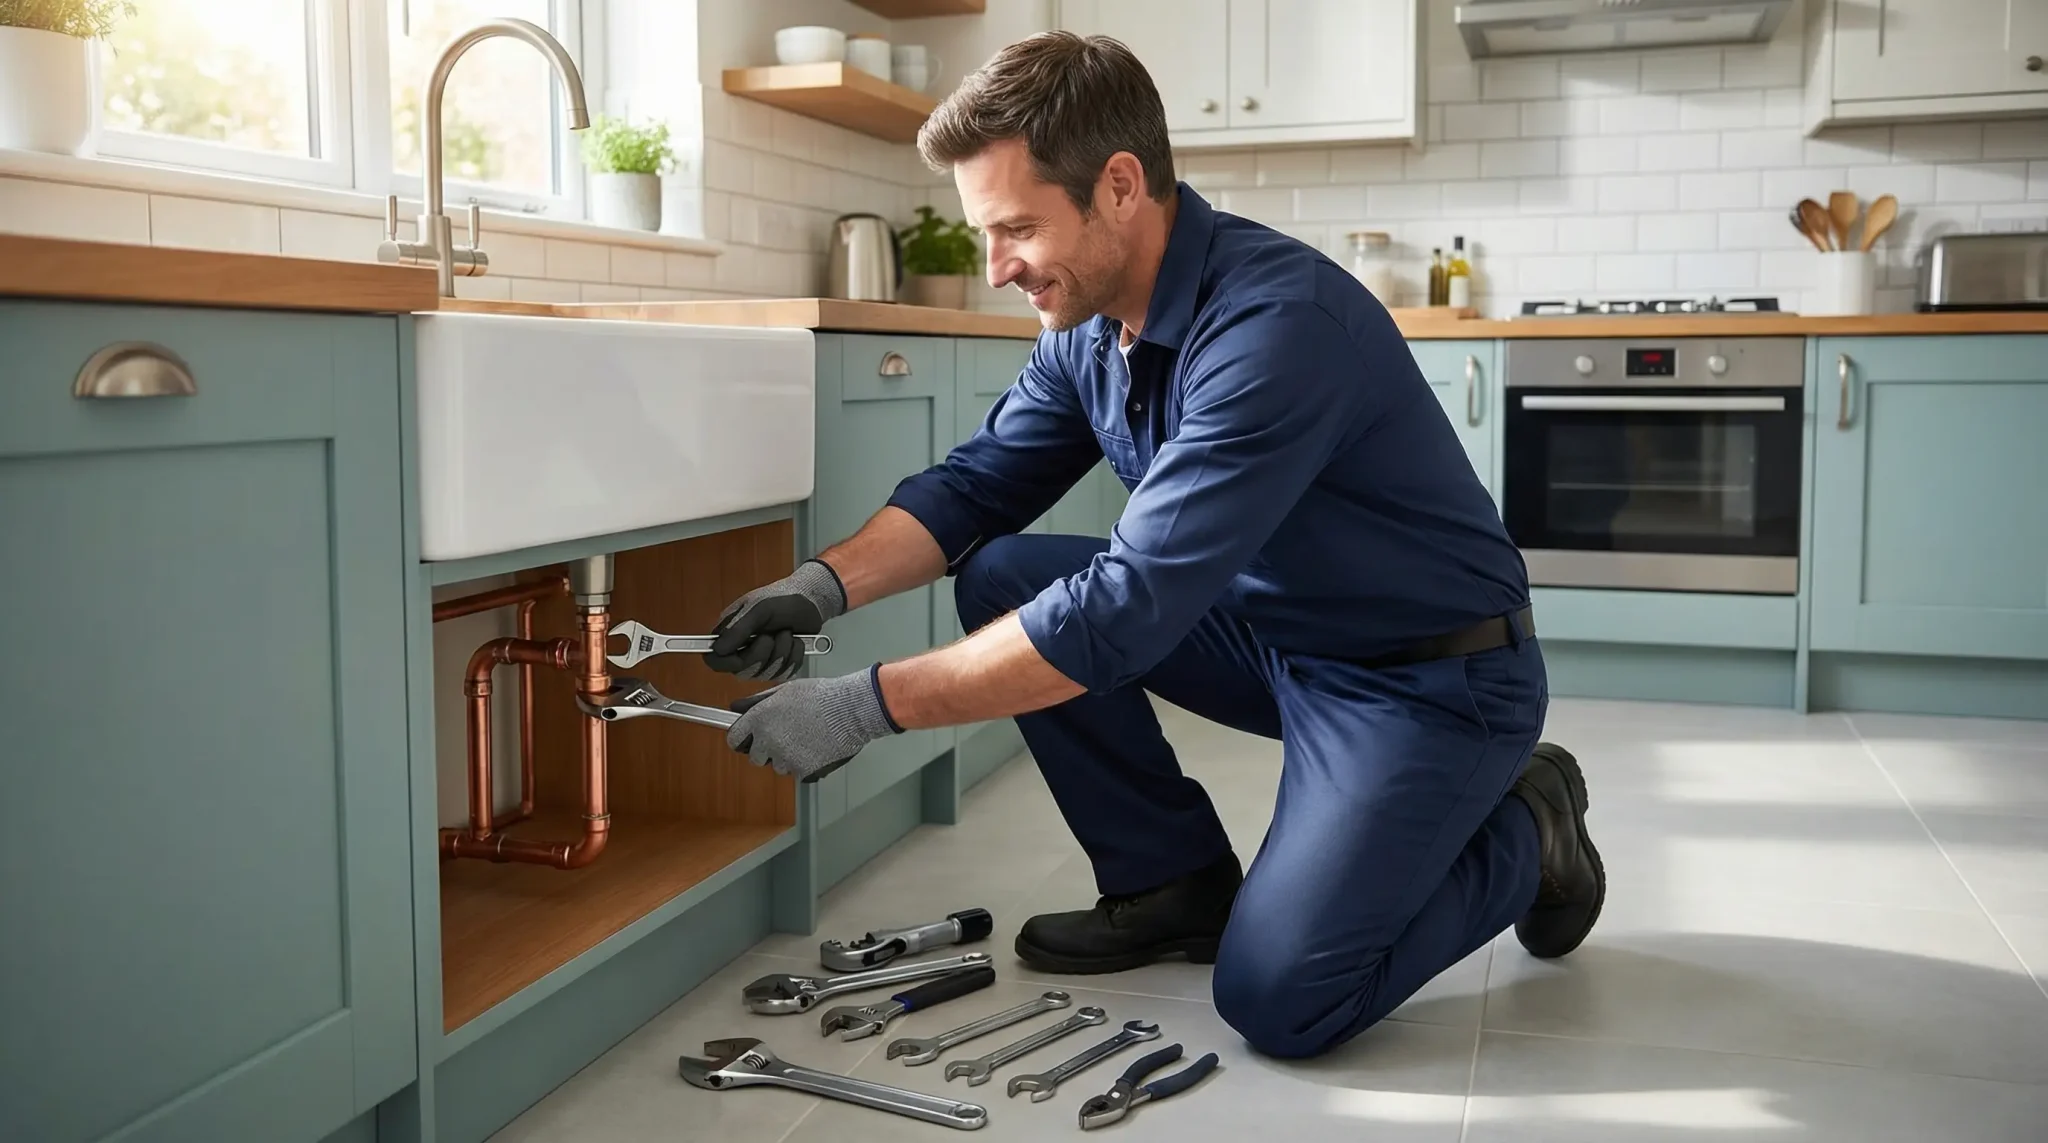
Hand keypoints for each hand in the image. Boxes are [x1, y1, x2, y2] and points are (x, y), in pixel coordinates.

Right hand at [706, 559, 847, 680]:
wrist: (811, 601)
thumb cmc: (782, 599)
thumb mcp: (759, 608)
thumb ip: (738, 629)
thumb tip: (717, 650)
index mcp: (730, 633)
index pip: (714, 658)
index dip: (724, 663)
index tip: (739, 659)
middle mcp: (743, 649)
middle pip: (741, 671)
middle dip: (761, 655)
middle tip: (771, 636)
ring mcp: (763, 659)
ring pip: (765, 674)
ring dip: (781, 653)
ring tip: (787, 633)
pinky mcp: (781, 665)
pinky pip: (784, 674)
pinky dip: (794, 657)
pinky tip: (796, 642)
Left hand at [725, 667, 899, 780]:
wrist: (849, 710)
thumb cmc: (821, 696)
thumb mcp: (785, 690)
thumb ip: (758, 701)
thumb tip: (737, 707)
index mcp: (759, 718)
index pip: (734, 739)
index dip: (742, 739)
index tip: (747, 740)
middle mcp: (767, 740)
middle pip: (755, 757)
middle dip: (765, 750)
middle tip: (784, 739)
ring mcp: (784, 757)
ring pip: (777, 766)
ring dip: (786, 758)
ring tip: (806, 740)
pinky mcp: (801, 770)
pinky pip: (797, 772)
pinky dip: (804, 764)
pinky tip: (815, 748)